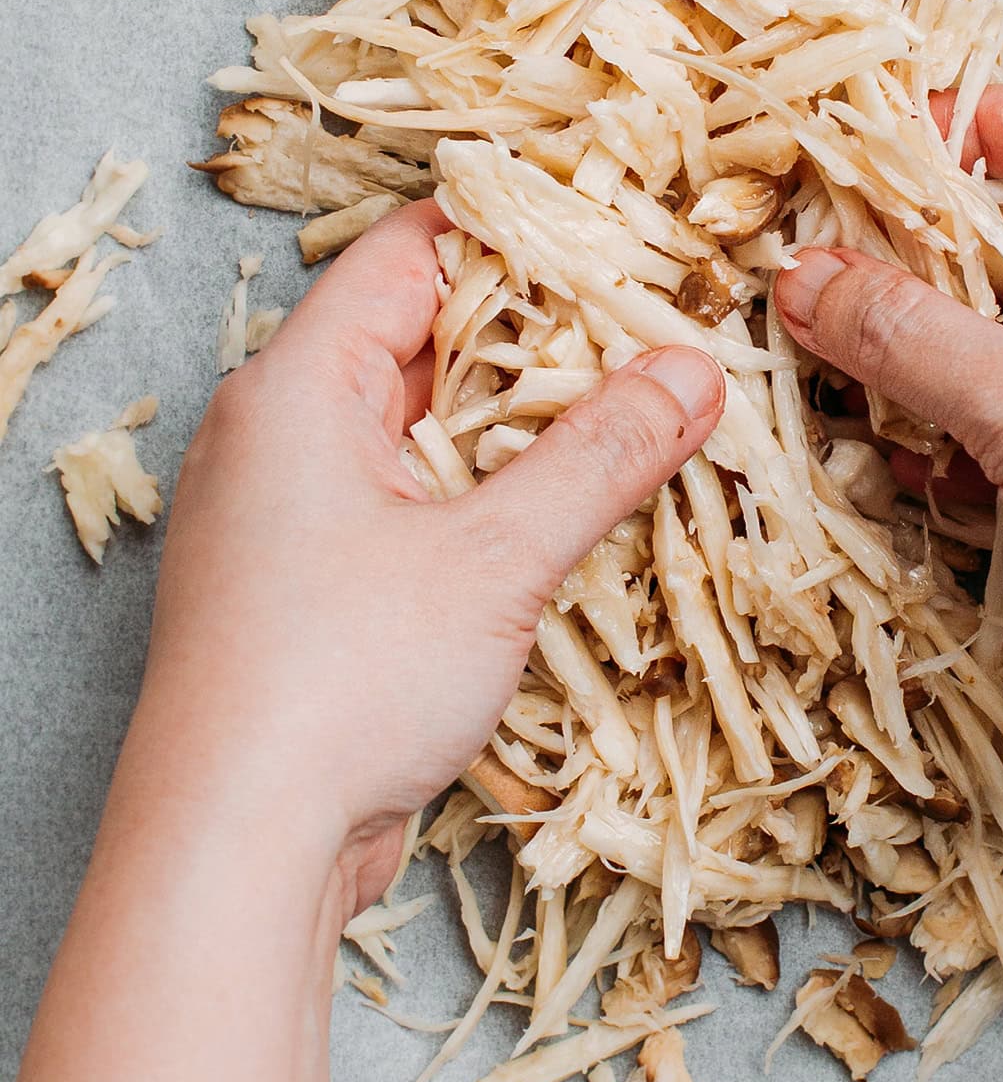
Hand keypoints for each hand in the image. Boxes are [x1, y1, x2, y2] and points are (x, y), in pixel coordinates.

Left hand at [140, 199, 723, 911]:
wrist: (231, 854)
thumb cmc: (337, 684)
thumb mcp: (493, 558)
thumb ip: (600, 455)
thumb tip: (692, 372)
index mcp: (298, 385)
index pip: (411, 251)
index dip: (517, 228)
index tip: (617, 227)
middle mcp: (279, 431)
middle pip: (423, 336)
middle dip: (541, 332)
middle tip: (653, 321)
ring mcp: (289, 511)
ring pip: (422, 425)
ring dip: (521, 420)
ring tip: (635, 406)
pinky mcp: (311, 584)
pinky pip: (410, 499)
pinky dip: (486, 491)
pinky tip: (567, 504)